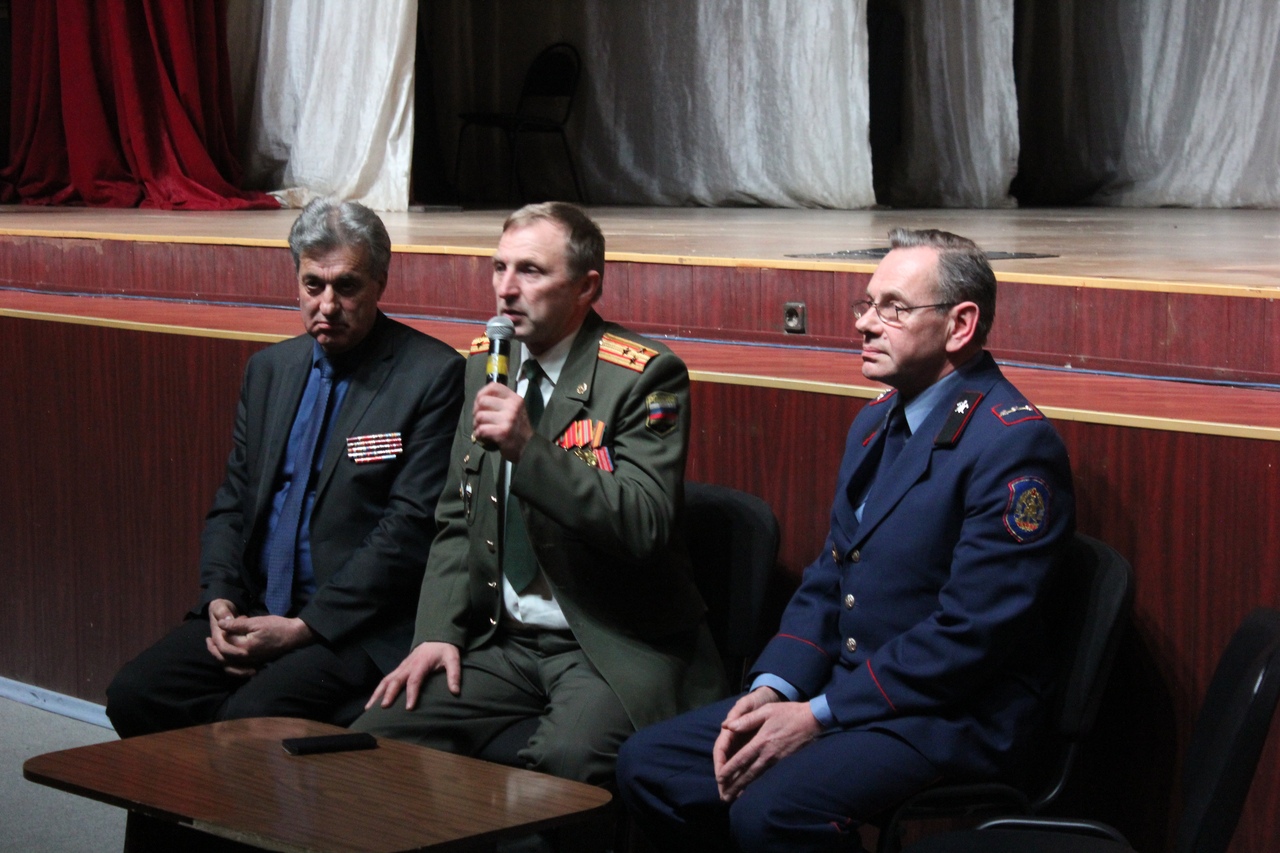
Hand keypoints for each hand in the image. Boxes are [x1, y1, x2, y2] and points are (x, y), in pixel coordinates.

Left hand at [206, 601, 313, 674]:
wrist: (294, 636)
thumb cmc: (277, 626)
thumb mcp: (256, 622)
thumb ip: (237, 625)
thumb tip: (220, 623)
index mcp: (245, 648)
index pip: (224, 643)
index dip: (218, 634)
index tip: (218, 625)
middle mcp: (246, 658)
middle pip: (222, 657)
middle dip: (213, 647)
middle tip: (208, 638)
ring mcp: (250, 663)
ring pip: (228, 664)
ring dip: (218, 656)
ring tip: (213, 646)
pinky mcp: (255, 663)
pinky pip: (237, 669)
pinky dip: (228, 664)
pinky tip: (227, 657)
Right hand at [365, 641, 460, 710]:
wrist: (436, 636)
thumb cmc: (444, 650)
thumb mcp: (453, 659)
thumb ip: (454, 674)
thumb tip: (456, 692)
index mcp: (421, 664)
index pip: (414, 680)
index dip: (411, 694)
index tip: (409, 707)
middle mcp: (408, 666)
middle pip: (395, 680)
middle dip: (389, 694)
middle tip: (383, 707)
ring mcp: (401, 667)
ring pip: (386, 680)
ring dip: (377, 693)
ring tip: (369, 708)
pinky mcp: (398, 669)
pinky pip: (385, 680)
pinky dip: (377, 691)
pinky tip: (372, 703)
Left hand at [472, 383, 534, 461]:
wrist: (528, 448)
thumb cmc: (518, 429)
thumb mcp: (514, 410)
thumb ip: (501, 402)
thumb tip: (479, 400)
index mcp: (515, 399)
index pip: (493, 386)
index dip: (482, 393)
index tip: (480, 403)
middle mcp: (512, 406)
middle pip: (482, 401)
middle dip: (476, 411)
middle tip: (480, 420)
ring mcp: (508, 419)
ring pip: (479, 416)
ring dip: (476, 425)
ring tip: (482, 430)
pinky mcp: (503, 432)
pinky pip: (481, 430)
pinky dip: (478, 435)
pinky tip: (483, 437)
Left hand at [713, 688, 821, 802]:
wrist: (812, 721)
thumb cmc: (788, 713)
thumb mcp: (766, 710)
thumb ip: (746, 720)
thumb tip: (727, 726)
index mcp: (761, 741)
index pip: (741, 759)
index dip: (729, 769)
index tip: (719, 779)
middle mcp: (767, 754)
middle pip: (748, 773)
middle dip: (735, 786)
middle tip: (724, 797)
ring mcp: (776, 760)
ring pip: (757, 776)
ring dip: (745, 787)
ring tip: (734, 797)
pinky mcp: (783, 762)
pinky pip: (766, 774)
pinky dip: (756, 782)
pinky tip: (751, 787)